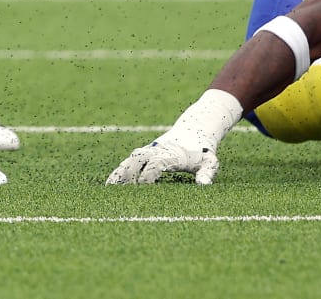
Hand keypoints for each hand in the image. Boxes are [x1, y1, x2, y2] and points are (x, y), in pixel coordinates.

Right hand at [106, 88, 238, 184]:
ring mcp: (149, 151)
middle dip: (129, 173)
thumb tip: (204, 185)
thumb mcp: (210, 162)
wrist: (195, 130)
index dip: (149, 174)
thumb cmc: (202, 151)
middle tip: (121, 190)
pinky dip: (120, 171)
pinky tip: (111, 183)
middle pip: (138, 159)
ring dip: (120, 172)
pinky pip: (129, 161)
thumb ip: (207, 173)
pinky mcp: (145, 154)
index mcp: (171, 154)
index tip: (143, 186)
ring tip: (110, 188)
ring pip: (131, 159)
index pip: (157, 163)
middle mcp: (157, 151)